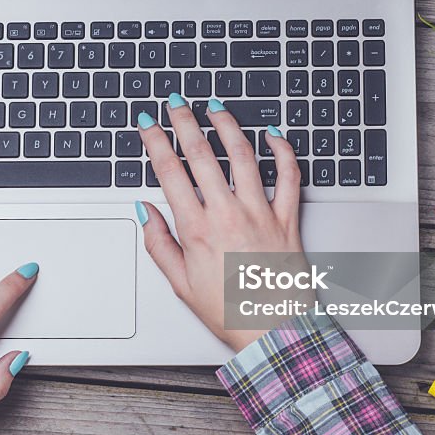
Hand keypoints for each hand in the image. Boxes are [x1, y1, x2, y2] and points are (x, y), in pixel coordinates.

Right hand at [136, 96, 302, 352]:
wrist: (274, 332)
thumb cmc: (229, 312)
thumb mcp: (180, 284)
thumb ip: (159, 244)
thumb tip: (145, 211)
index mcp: (197, 230)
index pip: (170, 172)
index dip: (155, 141)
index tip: (147, 123)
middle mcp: (228, 215)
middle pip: (203, 154)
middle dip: (185, 121)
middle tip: (176, 102)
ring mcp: (260, 213)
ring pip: (244, 156)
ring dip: (227, 126)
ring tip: (216, 107)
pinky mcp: (288, 219)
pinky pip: (289, 176)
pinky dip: (282, 151)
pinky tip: (271, 135)